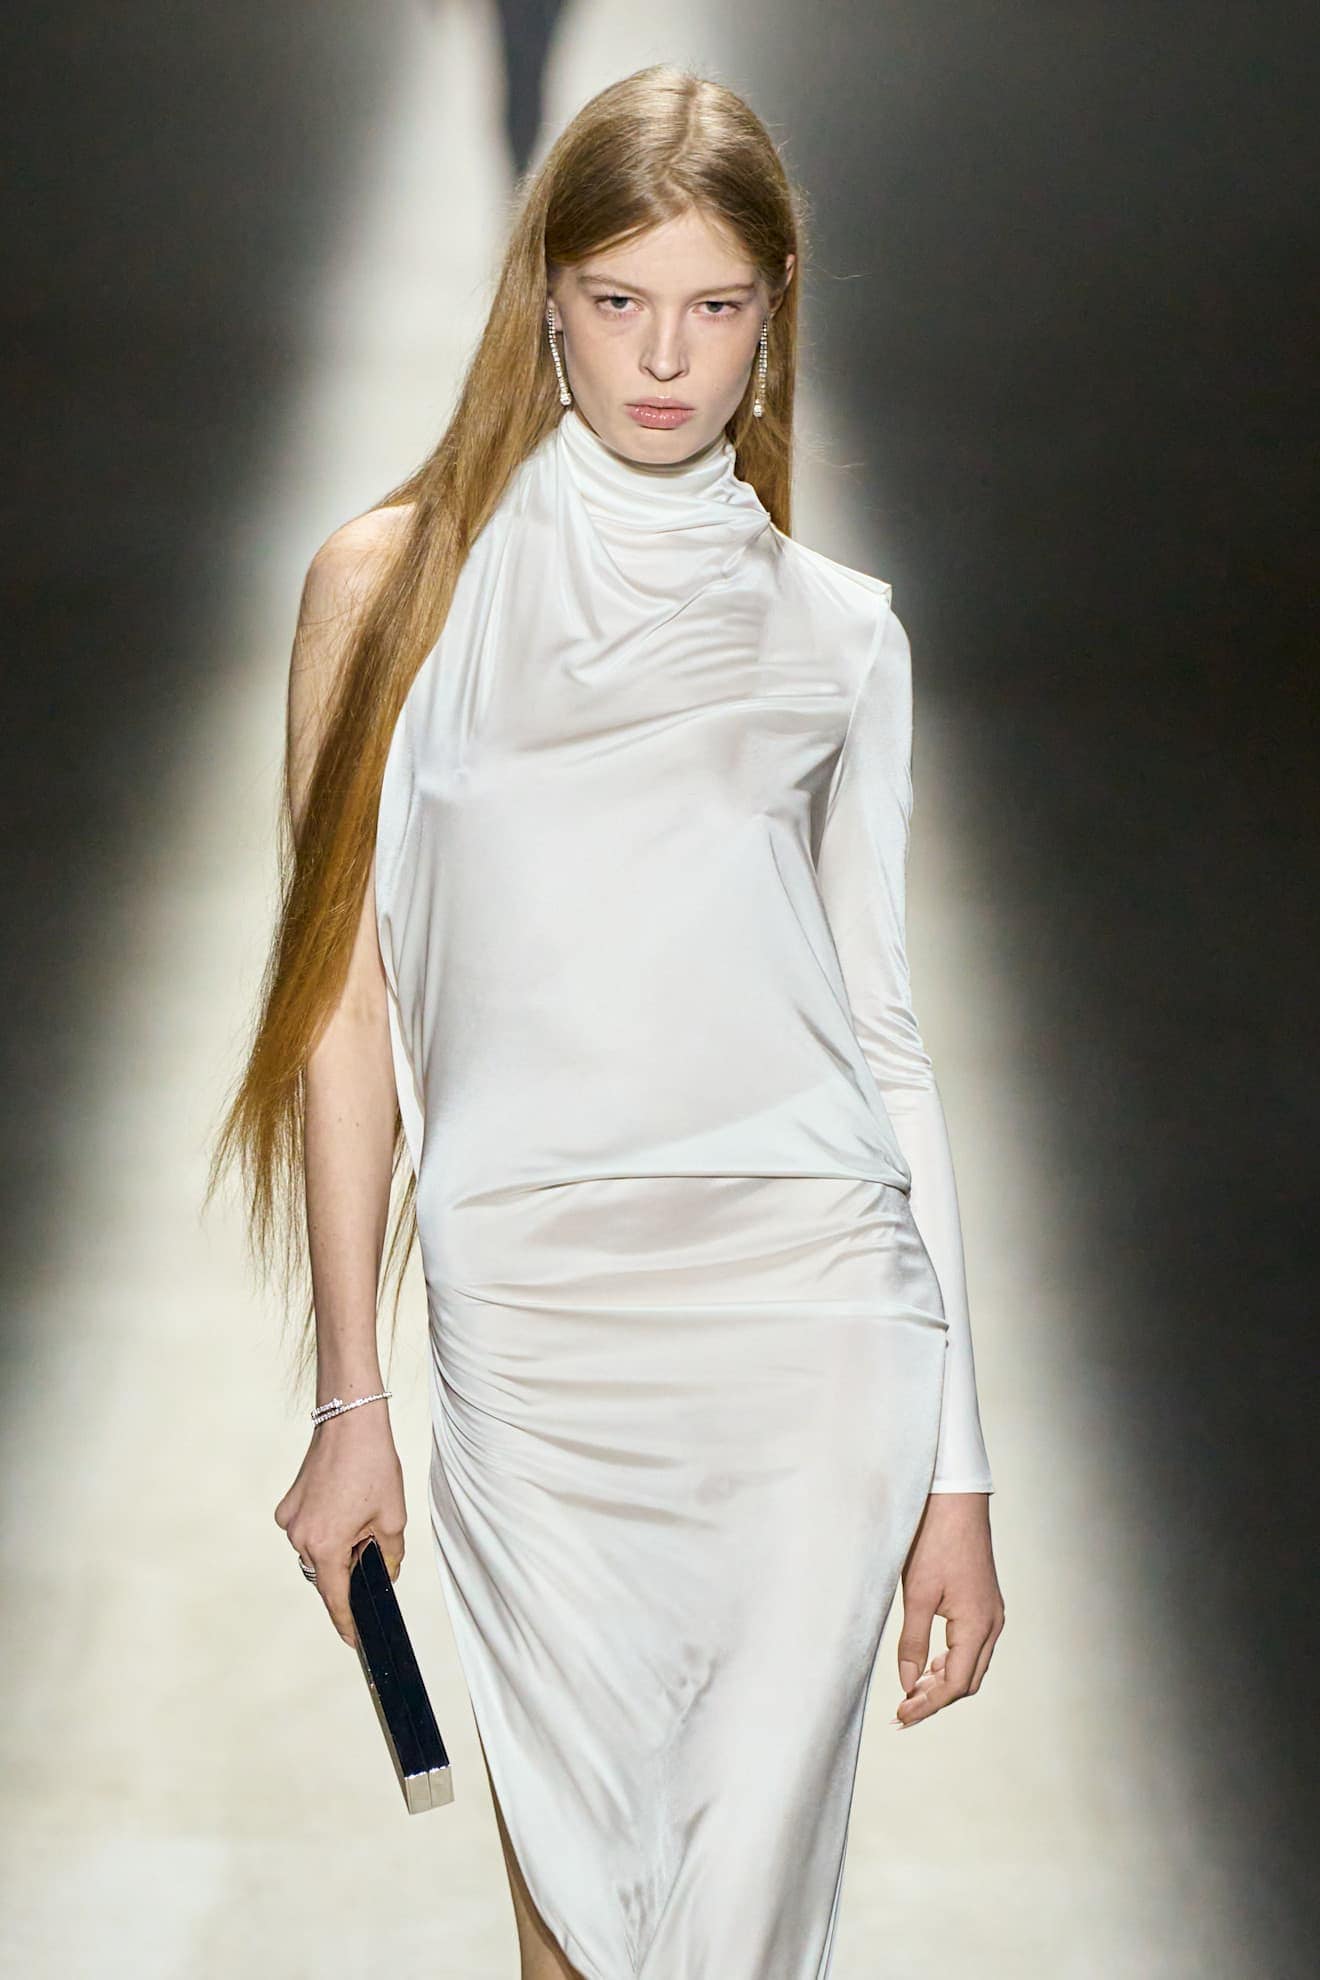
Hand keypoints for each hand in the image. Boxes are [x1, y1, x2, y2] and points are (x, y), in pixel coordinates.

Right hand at [274, 1405, 405, 1646]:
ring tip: (363, 1516)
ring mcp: (290, 1520)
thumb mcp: (392, 1516)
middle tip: (374, 1547)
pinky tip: (347, 1505)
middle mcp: (300, 1537)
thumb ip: (389, 1554)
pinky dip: (327, 1527)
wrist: (348, 1420)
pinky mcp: (289, 1505)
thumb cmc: (371, 1464)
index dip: (347, 1622)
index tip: (355, 1640)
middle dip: (350, 1569)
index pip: (336, 1598)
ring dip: (339, 1546)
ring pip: (318, 1550)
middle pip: (327, 1572)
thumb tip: (384, 1574)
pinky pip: (309, 1529)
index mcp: (326, 1545)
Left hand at [892, 1492, 1003, 1728]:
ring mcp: (992, 1612)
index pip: (955, 1684)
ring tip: (912, 1690)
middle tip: (904, 1711)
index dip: (927, 1705)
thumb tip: (908, 1684)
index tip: (900, 1716)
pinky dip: (952, 1660)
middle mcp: (992, 1623)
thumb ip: (912, 1642)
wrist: (955, 1498)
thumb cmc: (934, 1540)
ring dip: (944, 1681)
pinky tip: (931, 1660)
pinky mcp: (985, 1601)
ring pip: (972, 1663)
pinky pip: (973, 1644)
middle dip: (937, 1699)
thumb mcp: (917, 1594)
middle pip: (968, 1680)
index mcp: (977, 1625)